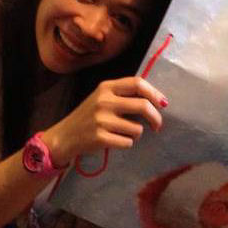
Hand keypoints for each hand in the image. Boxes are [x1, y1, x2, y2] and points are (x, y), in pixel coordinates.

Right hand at [42, 76, 167, 165]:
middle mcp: (104, 101)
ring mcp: (101, 120)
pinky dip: (127, 143)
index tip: (163, 103)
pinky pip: (128, 142)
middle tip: (158, 125)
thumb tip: (157, 101)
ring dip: (136, 134)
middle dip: (155, 117)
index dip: (154, 93)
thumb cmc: (89, 116)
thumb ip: (124, 95)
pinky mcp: (100, 137)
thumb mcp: (102, 98)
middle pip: (142, 105)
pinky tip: (115, 141)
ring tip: (124, 133)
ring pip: (137, 128)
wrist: (65, 136)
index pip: (137, 83)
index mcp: (106, 87)